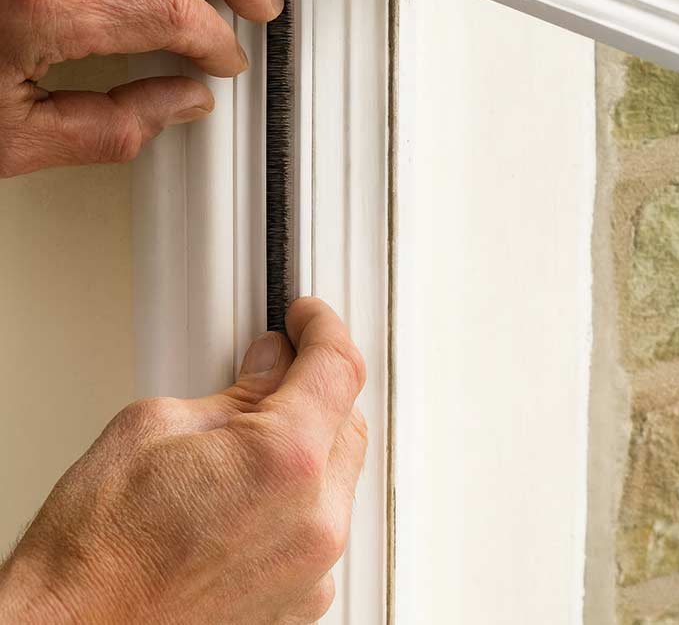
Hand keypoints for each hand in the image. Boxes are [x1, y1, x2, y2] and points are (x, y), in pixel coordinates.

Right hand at [0, 298, 367, 624]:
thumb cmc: (93, 554)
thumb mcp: (152, 429)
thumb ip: (232, 393)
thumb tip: (271, 368)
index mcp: (284, 460)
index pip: (338, 368)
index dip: (324, 331)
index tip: (310, 321)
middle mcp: (315, 519)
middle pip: (348, 425)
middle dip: (313, 396)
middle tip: (267, 383)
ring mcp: (314, 569)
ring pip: (337, 482)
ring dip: (306, 456)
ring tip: (237, 460)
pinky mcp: (304, 604)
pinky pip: (318, 533)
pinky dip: (295, 510)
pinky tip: (241, 509)